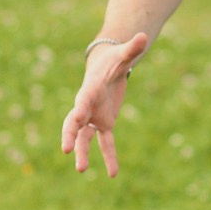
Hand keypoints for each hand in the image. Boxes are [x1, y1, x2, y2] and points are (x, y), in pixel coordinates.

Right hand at [61, 32, 149, 176]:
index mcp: (89, 90)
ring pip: (85, 137)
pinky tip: (113, 174)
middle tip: (67, 151)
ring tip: (81, 170)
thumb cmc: (113, 59)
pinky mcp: (104, 123)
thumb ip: (132, 49)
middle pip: (75, 123)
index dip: (77, 114)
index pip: (80, 103)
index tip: (74, 122)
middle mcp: (87, 106)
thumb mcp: (123, 55)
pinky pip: (105, 143)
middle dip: (70, 136)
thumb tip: (143, 36)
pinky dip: (109, 157)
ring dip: (83, 153)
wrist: (107, 66)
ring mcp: (93, 116)